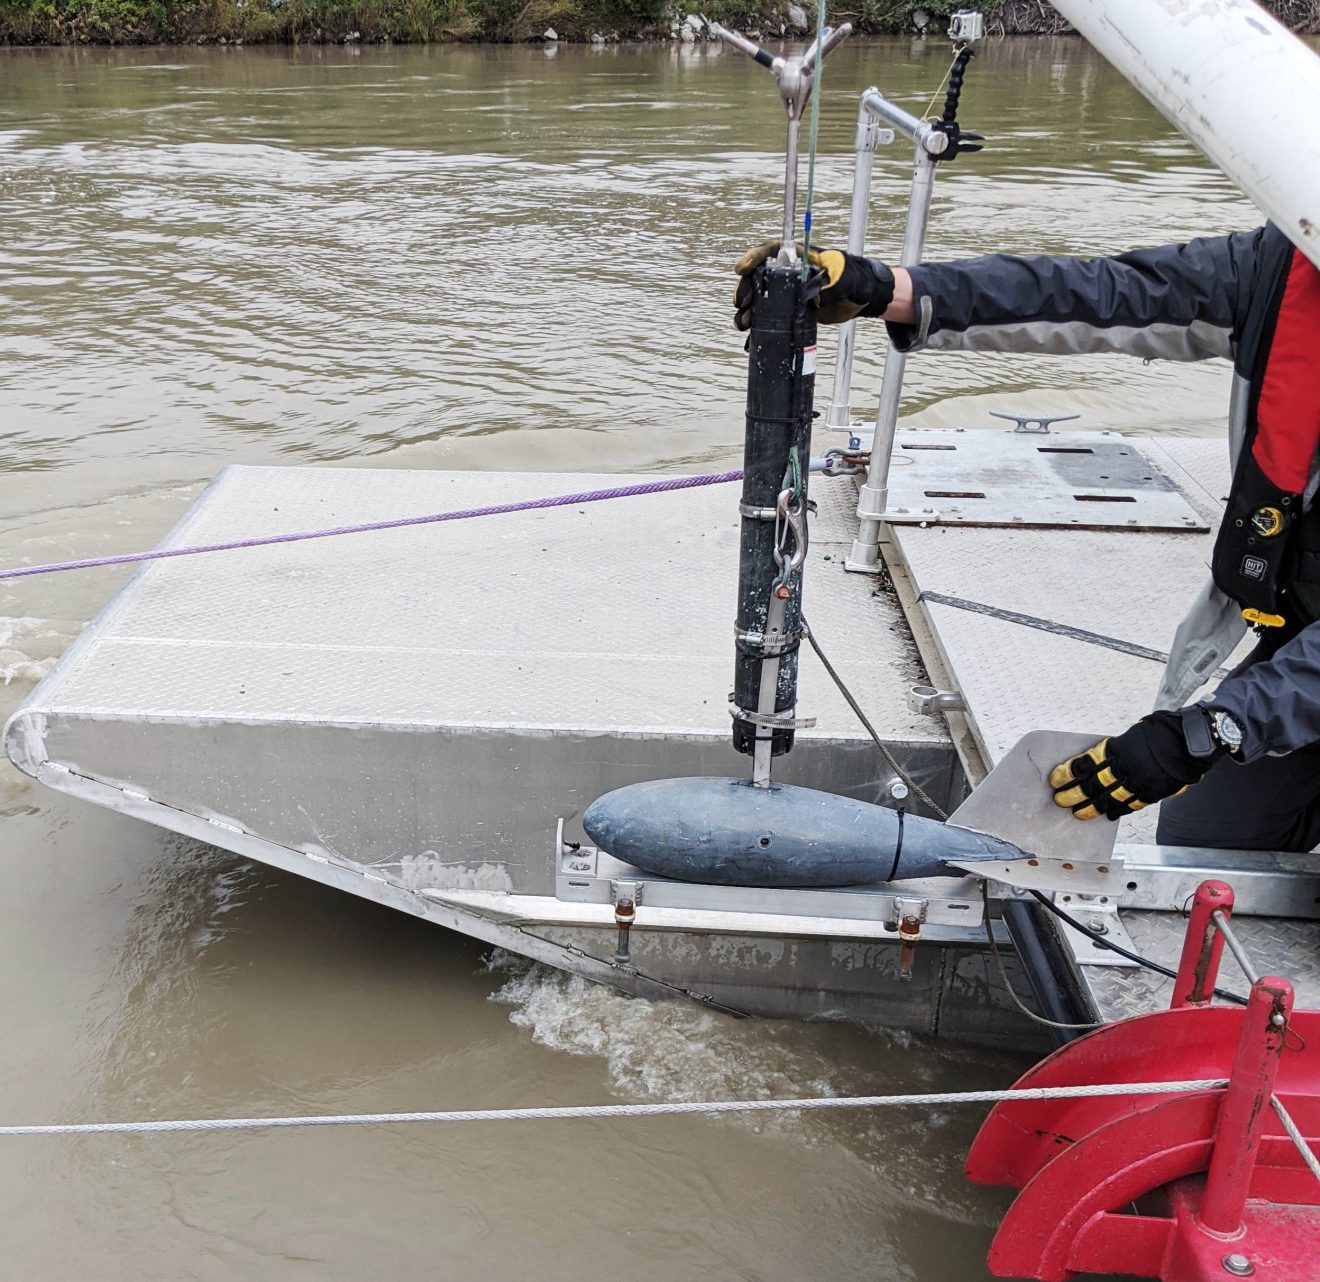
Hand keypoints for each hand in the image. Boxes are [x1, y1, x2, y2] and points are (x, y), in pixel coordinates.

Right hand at [733, 241, 895, 331]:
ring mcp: (788, 293)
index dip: (754, 258)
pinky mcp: (790, 311)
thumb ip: (834, 285)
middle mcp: (789, 275)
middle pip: (759, 277)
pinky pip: (770, 319)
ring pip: (760, 300)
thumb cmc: (856, 281)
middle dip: (746, 290)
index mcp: (800, 259)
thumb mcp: (848, 280)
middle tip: (740, 305)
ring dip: (747, 312)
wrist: (862, 298)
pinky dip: (758, 330)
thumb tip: (815, 298)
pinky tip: (749, 340)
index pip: (772, 251)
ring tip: (742, 324)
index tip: (741, 269)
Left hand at [1048, 709, 1222, 820]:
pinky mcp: (1154, 792)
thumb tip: (1103, 759)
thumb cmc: (1162, 730)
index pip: (1086, 762)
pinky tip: (1109, 815)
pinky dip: (1119, 810)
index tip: (1055, 778)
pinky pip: (1133, 804)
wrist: (1193, 739)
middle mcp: (1126, 766)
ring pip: (1110, 797)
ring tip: (1078, 813)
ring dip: (1092, 807)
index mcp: (1118, 748)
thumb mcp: (1134, 733)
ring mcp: (1140, 780)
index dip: (1069, 772)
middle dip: (1074, 793)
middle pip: (1093, 783)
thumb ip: (1118, 748)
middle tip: (1059, 800)